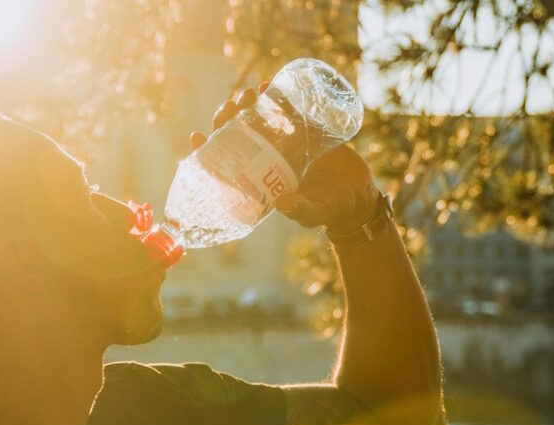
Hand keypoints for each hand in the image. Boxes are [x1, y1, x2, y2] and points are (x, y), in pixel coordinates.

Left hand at [190, 84, 377, 231]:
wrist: (357, 195)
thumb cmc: (330, 209)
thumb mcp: (313, 211)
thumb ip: (300, 209)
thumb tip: (282, 203)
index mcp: (259, 180)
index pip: (224, 164)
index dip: (206, 151)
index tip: (196, 136)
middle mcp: (266, 160)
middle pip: (236, 136)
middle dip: (227, 119)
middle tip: (230, 106)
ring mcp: (283, 143)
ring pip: (257, 120)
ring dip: (248, 105)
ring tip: (250, 93)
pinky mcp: (303, 131)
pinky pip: (284, 110)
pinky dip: (275, 96)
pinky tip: (269, 85)